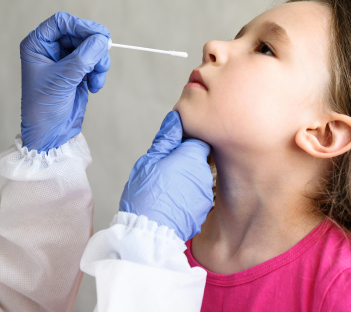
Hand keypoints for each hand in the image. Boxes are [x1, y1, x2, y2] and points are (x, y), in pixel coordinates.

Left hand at [20, 12, 110, 151]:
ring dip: (99, 62)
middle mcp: (50, 49)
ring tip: (96, 79)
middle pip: (80, 34)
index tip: (99, 35)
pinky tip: (94, 87)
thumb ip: (83, 57)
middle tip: (103, 59)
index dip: (81, 26)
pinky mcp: (77, 71)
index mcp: (37, 45)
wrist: (50, 133)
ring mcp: (65, 60)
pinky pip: (95, 62)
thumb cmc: (44, 106)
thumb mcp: (63, 79)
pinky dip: (99, 72)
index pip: (61, 23)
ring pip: (91, 47)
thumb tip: (102, 40)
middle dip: (94, 48)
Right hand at [119, 111, 213, 240]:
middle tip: (163, 171)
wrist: (148, 233)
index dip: (185, 143)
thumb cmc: (145, 194)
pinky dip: (186, 197)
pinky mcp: (203, 211)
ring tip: (165, 189)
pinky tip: (170, 203)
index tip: (171, 150)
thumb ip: (166, 139)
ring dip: (185, 180)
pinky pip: (196, 197)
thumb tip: (176, 119)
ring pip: (196, 179)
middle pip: (198, 160)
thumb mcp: (149, 161)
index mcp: (192, 157)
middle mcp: (204, 174)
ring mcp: (205, 194)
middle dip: (184, 162)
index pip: (198, 140)